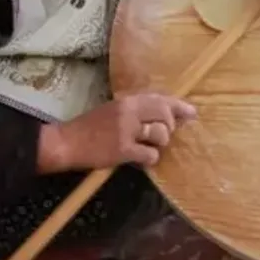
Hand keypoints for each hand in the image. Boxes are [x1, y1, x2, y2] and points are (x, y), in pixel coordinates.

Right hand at [38, 93, 196, 172]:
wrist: (67, 142)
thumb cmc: (89, 127)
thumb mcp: (113, 110)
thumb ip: (136, 111)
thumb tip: (164, 115)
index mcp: (127, 101)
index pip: (159, 99)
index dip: (178, 105)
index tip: (192, 112)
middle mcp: (129, 112)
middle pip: (165, 114)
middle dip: (171, 126)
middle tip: (165, 135)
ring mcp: (126, 130)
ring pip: (160, 134)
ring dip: (160, 143)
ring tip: (148, 147)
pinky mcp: (123, 150)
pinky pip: (150, 154)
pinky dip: (150, 159)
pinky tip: (142, 160)